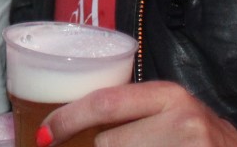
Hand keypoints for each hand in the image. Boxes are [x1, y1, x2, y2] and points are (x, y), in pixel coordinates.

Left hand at [39, 82, 236, 146]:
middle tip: (112, 146)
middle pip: (109, 144)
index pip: (106, 104)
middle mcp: (183, 121)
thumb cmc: (194, 136)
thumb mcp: (167, 113)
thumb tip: (61, 125)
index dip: (67, 119)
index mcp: (169, 96)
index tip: (43, 135)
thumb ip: (128, 111)